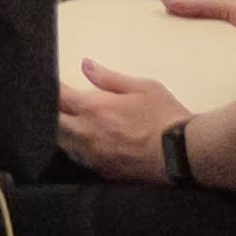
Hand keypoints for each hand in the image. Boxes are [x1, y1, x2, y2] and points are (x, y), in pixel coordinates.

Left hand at [59, 62, 191, 178]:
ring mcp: (92, 155)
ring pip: (62, 143)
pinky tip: (85, 142)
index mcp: (93, 108)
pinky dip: (75, 148)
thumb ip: (108, 77)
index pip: (57, 96)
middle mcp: (86, 133)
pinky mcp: (101, 170)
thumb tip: (85, 65)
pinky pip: (77, 158)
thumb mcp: (142, 87)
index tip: (52, 85)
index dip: (52, 89)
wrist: (183, 152)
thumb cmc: (164, 116)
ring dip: (62, 131)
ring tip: (70, 122)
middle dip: (53, 112)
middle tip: (60, 104)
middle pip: (53, 122)